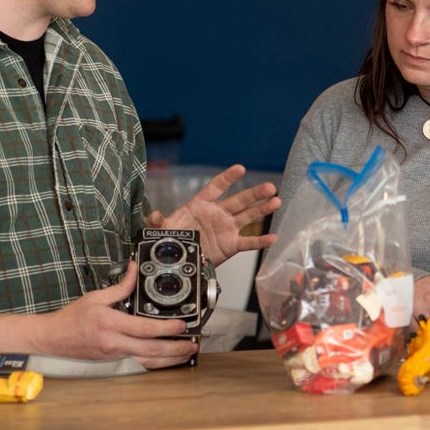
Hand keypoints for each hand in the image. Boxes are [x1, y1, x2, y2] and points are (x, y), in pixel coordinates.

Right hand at [32, 263, 196, 367]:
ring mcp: (114, 355)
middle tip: (192, 344)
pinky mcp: (113, 362)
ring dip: (170, 360)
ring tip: (186, 354)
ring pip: (148, 362)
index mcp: (110, 324)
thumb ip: (120, 286)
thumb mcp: (95, 297)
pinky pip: (139, 365)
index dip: (166, 329)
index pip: (144, 329)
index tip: (182, 325)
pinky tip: (168, 360)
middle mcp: (114, 343)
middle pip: (151, 350)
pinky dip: (156, 364)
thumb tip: (134, 270)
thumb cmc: (71, 319)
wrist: (52, 339)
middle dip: (176, 348)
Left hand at [160, 164, 280, 265]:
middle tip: (269, 187)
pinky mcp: (231, 245)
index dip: (228, 178)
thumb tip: (153, 216)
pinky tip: (273, 238)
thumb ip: (158, 222)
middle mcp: (218, 214)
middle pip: (239, 200)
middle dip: (255, 194)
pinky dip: (260, 241)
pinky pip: (248, 242)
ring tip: (276, 202)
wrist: (180, 261)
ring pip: (248, 217)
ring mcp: (227, 229)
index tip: (240, 169)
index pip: (216, 187)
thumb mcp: (162, 230)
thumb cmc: (173, 240)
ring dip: (262, 210)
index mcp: (201, 205)